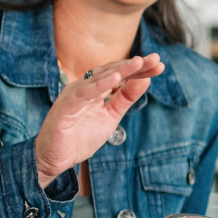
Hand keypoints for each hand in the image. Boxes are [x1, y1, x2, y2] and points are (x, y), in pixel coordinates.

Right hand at [34, 55, 163, 187]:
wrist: (57, 159)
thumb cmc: (80, 136)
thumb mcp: (111, 116)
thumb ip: (125, 99)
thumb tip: (145, 80)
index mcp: (95, 89)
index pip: (120, 75)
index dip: (139, 70)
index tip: (160, 65)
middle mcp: (84, 88)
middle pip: (112, 72)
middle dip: (134, 66)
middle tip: (155, 59)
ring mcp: (74, 95)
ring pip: (99, 78)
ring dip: (120, 70)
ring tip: (139, 63)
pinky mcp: (66, 107)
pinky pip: (84, 93)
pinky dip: (100, 85)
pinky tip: (115, 79)